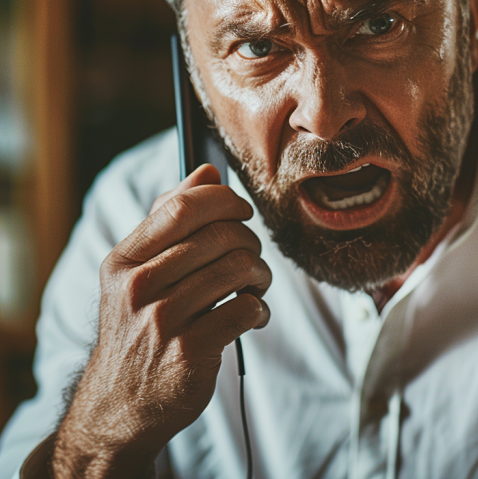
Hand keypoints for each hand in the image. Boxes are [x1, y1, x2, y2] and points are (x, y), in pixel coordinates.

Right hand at [51, 165, 270, 477]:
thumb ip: (169, 216)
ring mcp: (161, 321)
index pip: (183, 207)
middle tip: (253, 256)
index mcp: (124, 259)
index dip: (225, 200)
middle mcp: (137, 287)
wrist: (121, 403)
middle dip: (250, 241)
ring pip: (238, 269)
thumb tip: (207, 171)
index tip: (242, 212)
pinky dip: (259, 308)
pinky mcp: (188, 352)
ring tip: (256, 285)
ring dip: (260, 274)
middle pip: (220, 236)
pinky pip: (245, 309)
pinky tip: (252, 314)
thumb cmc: (138, 325)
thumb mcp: (137, 270)